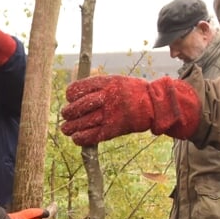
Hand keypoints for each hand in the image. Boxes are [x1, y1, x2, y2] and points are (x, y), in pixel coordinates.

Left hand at [58, 75, 199, 145]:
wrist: (153, 104)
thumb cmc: (132, 91)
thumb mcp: (114, 80)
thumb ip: (96, 86)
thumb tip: (75, 94)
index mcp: (104, 84)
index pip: (76, 89)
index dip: (70, 95)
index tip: (70, 98)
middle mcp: (104, 98)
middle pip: (76, 107)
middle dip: (68, 113)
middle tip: (66, 116)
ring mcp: (108, 115)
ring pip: (81, 124)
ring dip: (70, 128)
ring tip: (67, 129)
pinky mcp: (112, 129)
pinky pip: (91, 136)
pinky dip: (81, 139)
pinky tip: (76, 138)